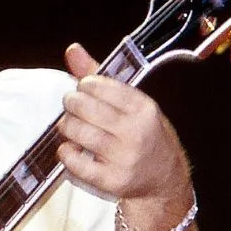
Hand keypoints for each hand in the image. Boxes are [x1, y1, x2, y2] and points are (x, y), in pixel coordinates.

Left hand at [55, 42, 192, 208]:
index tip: (85, 90)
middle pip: (82, 107)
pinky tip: (73, 149)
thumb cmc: (145, 136)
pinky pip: (73, 161)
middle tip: (73, 108)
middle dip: (71, 104)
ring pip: (76, 131)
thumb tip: (73, 50)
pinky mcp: (111, 180)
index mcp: (143, 108)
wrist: (164, 180)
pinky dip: (66, 153)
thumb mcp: (133, 105)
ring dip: (66, 127)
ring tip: (73, 128)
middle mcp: (136, 132)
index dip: (84, 85)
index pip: (98, 85)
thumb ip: (101, 77)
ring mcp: (124, 158)